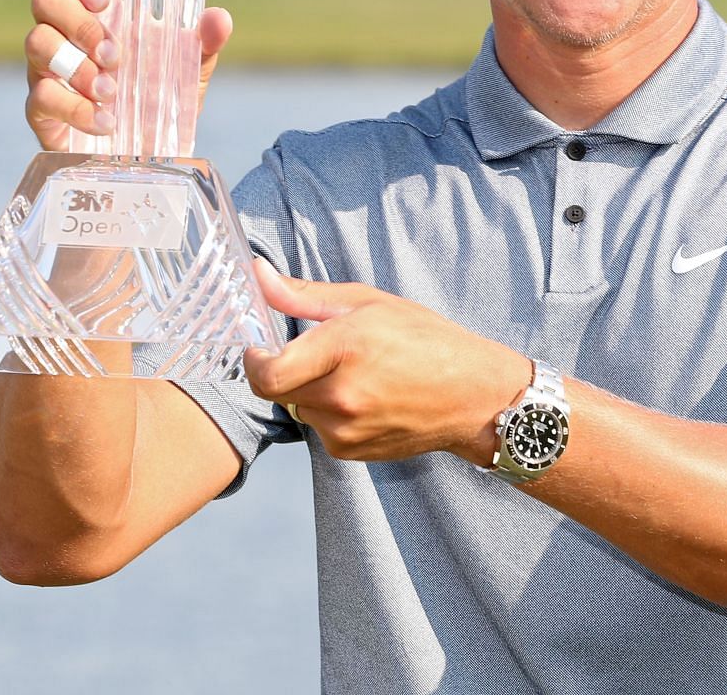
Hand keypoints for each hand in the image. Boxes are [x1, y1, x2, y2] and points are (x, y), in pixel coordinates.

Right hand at [22, 0, 232, 150]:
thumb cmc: (160, 95)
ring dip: (78, 65)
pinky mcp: (40, 108)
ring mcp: (46, 68)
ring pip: (37, 41)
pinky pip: (41, 96)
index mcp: (93, 8)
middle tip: (116, 54)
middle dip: (81, 22)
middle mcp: (62, 31)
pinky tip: (106, 121)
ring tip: (112, 91)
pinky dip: (77, 108)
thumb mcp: (191, 66)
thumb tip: (219, 18)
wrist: (148, 152)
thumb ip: (205, 40)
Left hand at [243, 263, 528, 465]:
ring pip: (298, 407)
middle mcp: (341, 395)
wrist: (473, 397)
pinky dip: (330, 412)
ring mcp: (345, 429)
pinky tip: (366, 398)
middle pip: (277, 388)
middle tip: (316, 354)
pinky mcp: (349, 451)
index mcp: (345, 347)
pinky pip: (319, 427)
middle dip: (285, 369)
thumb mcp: (368, 302)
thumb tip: (258, 275)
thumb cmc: (427, 340)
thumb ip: (305, 294)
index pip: (267, 372)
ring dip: (310, 391)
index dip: (253, 361)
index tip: (259, 347)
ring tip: (356, 375)